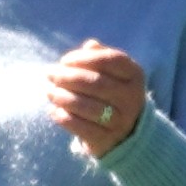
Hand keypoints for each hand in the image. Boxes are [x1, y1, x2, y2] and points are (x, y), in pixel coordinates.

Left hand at [44, 42, 148, 159]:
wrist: (124, 132)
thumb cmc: (111, 92)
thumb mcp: (111, 72)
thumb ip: (99, 56)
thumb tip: (89, 46)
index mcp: (135, 75)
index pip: (110, 60)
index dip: (84, 58)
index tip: (64, 61)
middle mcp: (132, 97)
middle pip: (96, 83)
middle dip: (68, 77)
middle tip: (50, 74)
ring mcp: (122, 120)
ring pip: (87, 106)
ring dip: (63, 97)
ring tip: (49, 92)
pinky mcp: (107, 140)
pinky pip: (81, 128)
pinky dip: (64, 118)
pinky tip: (54, 111)